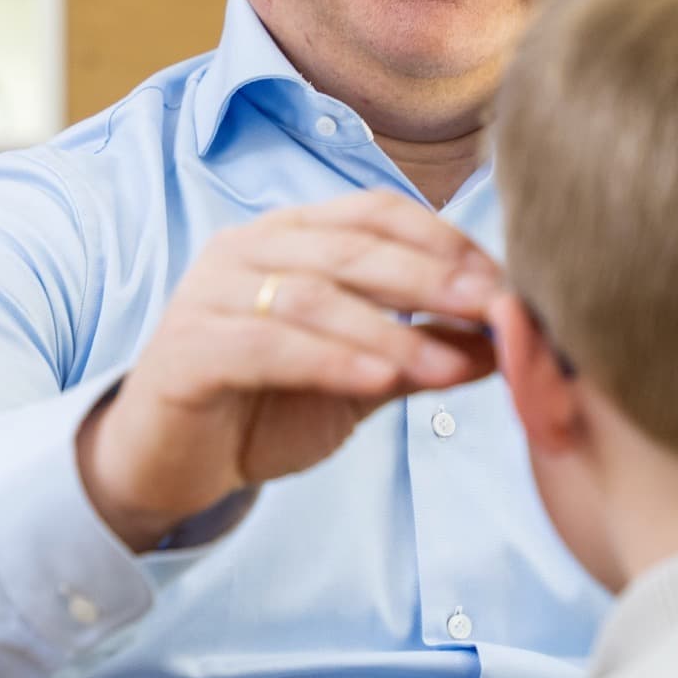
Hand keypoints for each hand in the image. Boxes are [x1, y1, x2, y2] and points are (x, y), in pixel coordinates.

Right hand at [78, 191, 500, 550]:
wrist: (168, 465)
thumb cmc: (263, 408)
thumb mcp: (359, 378)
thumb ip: (423, 351)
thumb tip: (508, 338)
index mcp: (288, 235)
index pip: (375, 212)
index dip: (443, 241)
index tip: (502, 281)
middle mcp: (245, 248)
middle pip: (351, 247)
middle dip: (431, 278)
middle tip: (494, 309)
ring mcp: (209, 294)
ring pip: (314, 297)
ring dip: (392, 331)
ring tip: (449, 365)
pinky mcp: (187, 350)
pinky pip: (269, 347)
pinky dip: (331, 360)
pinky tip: (380, 381)